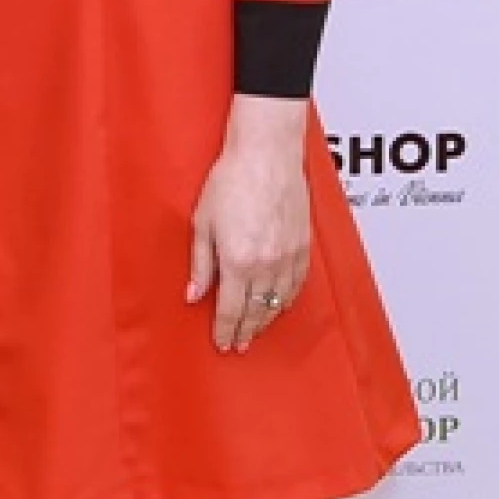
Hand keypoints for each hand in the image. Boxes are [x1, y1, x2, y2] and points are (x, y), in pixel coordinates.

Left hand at [186, 97, 309, 353]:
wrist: (267, 154)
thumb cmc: (232, 179)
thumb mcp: (202, 223)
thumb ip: (200, 264)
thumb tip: (194, 294)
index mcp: (238, 261)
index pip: (232, 310)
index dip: (226, 330)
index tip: (222, 342)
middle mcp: (267, 264)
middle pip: (257, 310)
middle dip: (246, 331)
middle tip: (239, 344)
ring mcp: (289, 256)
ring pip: (279, 301)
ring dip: (267, 318)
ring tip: (257, 330)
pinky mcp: (304, 245)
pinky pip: (297, 284)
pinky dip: (287, 299)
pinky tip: (280, 303)